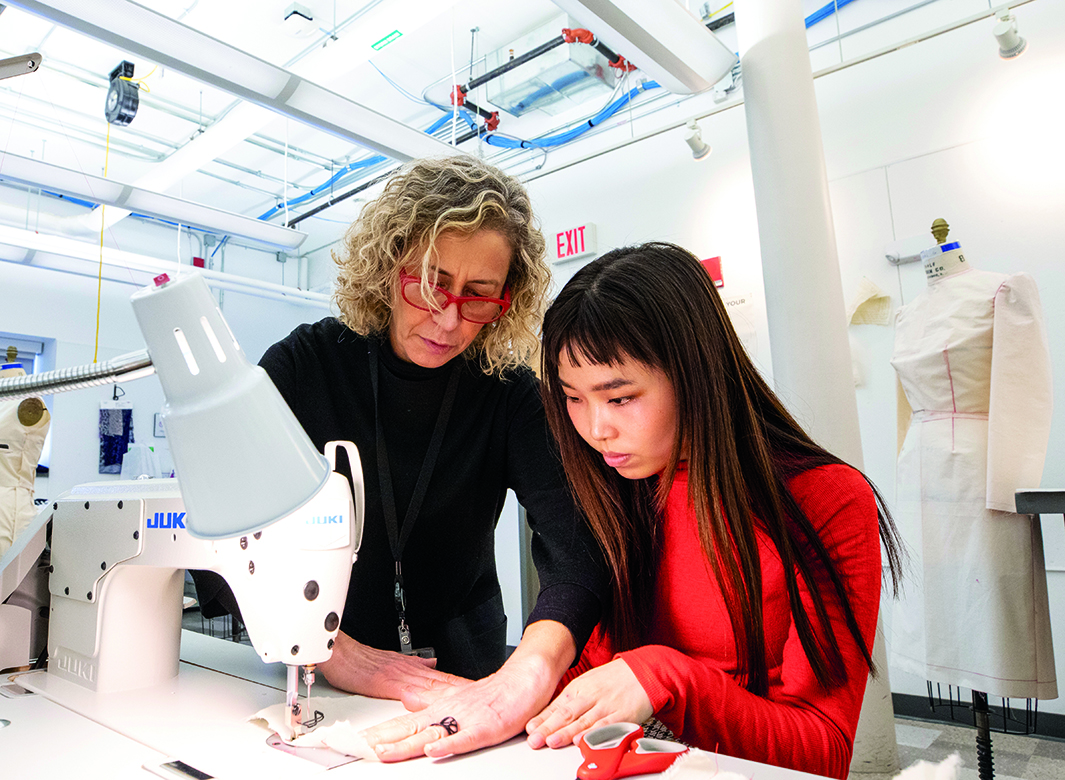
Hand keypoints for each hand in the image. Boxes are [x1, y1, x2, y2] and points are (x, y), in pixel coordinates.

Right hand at [317, 630, 468, 699]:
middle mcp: (408, 670)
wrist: (338, 652)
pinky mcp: (385, 683)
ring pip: (430, 686)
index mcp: (410, 666)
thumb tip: (432, 664)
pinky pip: (407, 692)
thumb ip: (413, 663)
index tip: (478, 690)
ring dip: (448, 694)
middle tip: (481, 696)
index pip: (441, 677)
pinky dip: (421, 699)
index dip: (460, 684)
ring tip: (467, 701)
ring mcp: (398, 675)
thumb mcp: (391, 659)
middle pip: (441, 682)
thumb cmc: (358, 660)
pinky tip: (431, 706)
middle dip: (461, 690)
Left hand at [358, 620, 575, 761]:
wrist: (523, 680)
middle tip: (357, 750)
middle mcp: (446, 713)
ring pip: (429, 733)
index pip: (400, 723)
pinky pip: (464, 737)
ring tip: (383, 752)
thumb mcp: (456, 704)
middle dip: (382, 740)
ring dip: (405, 744)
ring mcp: (464, 719)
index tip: (355, 743)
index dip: (377, 733)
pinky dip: (448, 744)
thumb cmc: (494, 696)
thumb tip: (411, 716)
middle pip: (407, 729)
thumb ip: (433, 713)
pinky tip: (433, 749)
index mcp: (437, 708)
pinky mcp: (484, 726)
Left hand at [525, 658, 652, 748]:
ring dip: (566, 733)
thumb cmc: (614, 679)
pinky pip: (606, 726)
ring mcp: (606, 706)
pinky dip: (594, 734)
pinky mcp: (622, 716)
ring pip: (583, 721)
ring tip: (552, 741)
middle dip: (549, 728)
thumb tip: (548, 716)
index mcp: (579, 688)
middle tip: (535, 738)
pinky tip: (582, 740)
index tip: (529, 728)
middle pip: (566, 714)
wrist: (643, 671)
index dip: (542, 719)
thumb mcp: (588, 683)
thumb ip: (570, 701)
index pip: (557, 706)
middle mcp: (590, 696)